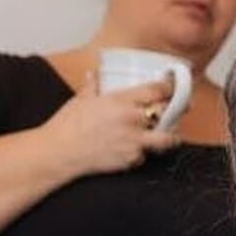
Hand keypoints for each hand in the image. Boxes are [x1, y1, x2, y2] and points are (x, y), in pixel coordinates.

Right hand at [40, 72, 178, 177]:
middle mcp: (133, 120)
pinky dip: (143, 153)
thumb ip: (93, 86)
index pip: (158, 91)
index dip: (170, 88)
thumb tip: (95, 76)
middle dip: (176, 111)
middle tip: (177, 110)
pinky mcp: (132, 159)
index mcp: (121, 101)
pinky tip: (135, 149)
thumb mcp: (81, 99)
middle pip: (168, 113)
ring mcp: (135, 141)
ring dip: (170, 136)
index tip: (173, 88)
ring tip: (168, 134)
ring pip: (167, 138)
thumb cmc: (66, 126)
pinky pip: (146, 155)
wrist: (58, 152)